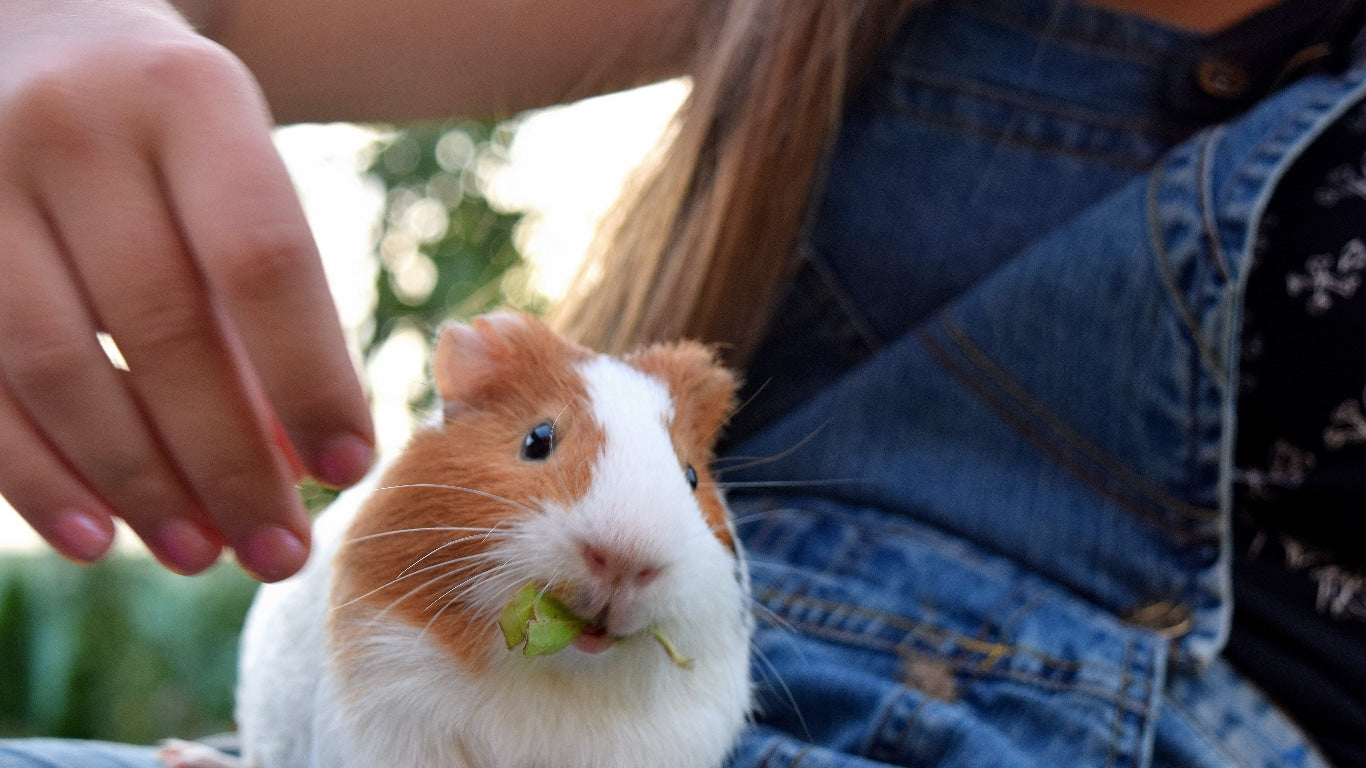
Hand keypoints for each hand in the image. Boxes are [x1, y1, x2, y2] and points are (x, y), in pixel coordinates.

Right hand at [0, 0, 373, 580]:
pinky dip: (34, 473)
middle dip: (228, 459)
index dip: (311, 376)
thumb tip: (299, 463)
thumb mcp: (234, 173)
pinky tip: (95, 536)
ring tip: (199, 556)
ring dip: (135, 482)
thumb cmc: (168, 131)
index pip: (263, 260)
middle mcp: (78, 128)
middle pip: (162, 326)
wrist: (30, 28)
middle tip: (279, 550)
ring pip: (54, 364)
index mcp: (189, 98)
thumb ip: (267, 305)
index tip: (350, 470)